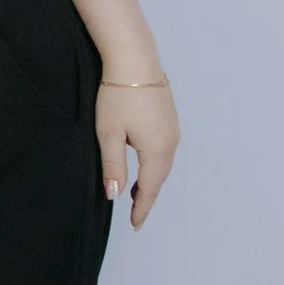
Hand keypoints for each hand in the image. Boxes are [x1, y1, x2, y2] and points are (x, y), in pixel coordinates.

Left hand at [96, 79, 179, 227]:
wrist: (134, 59)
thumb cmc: (117, 95)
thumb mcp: (109, 133)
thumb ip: (113, 166)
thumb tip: (115, 196)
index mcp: (157, 150)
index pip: (149, 188)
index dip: (141, 208)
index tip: (134, 224)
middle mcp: (171, 142)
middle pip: (159, 178)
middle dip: (147, 196)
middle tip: (134, 213)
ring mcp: (174, 129)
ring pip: (163, 163)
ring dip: (151, 179)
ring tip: (136, 192)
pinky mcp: (170, 118)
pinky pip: (164, 149)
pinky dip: (154, 163)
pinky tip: (144, 163)